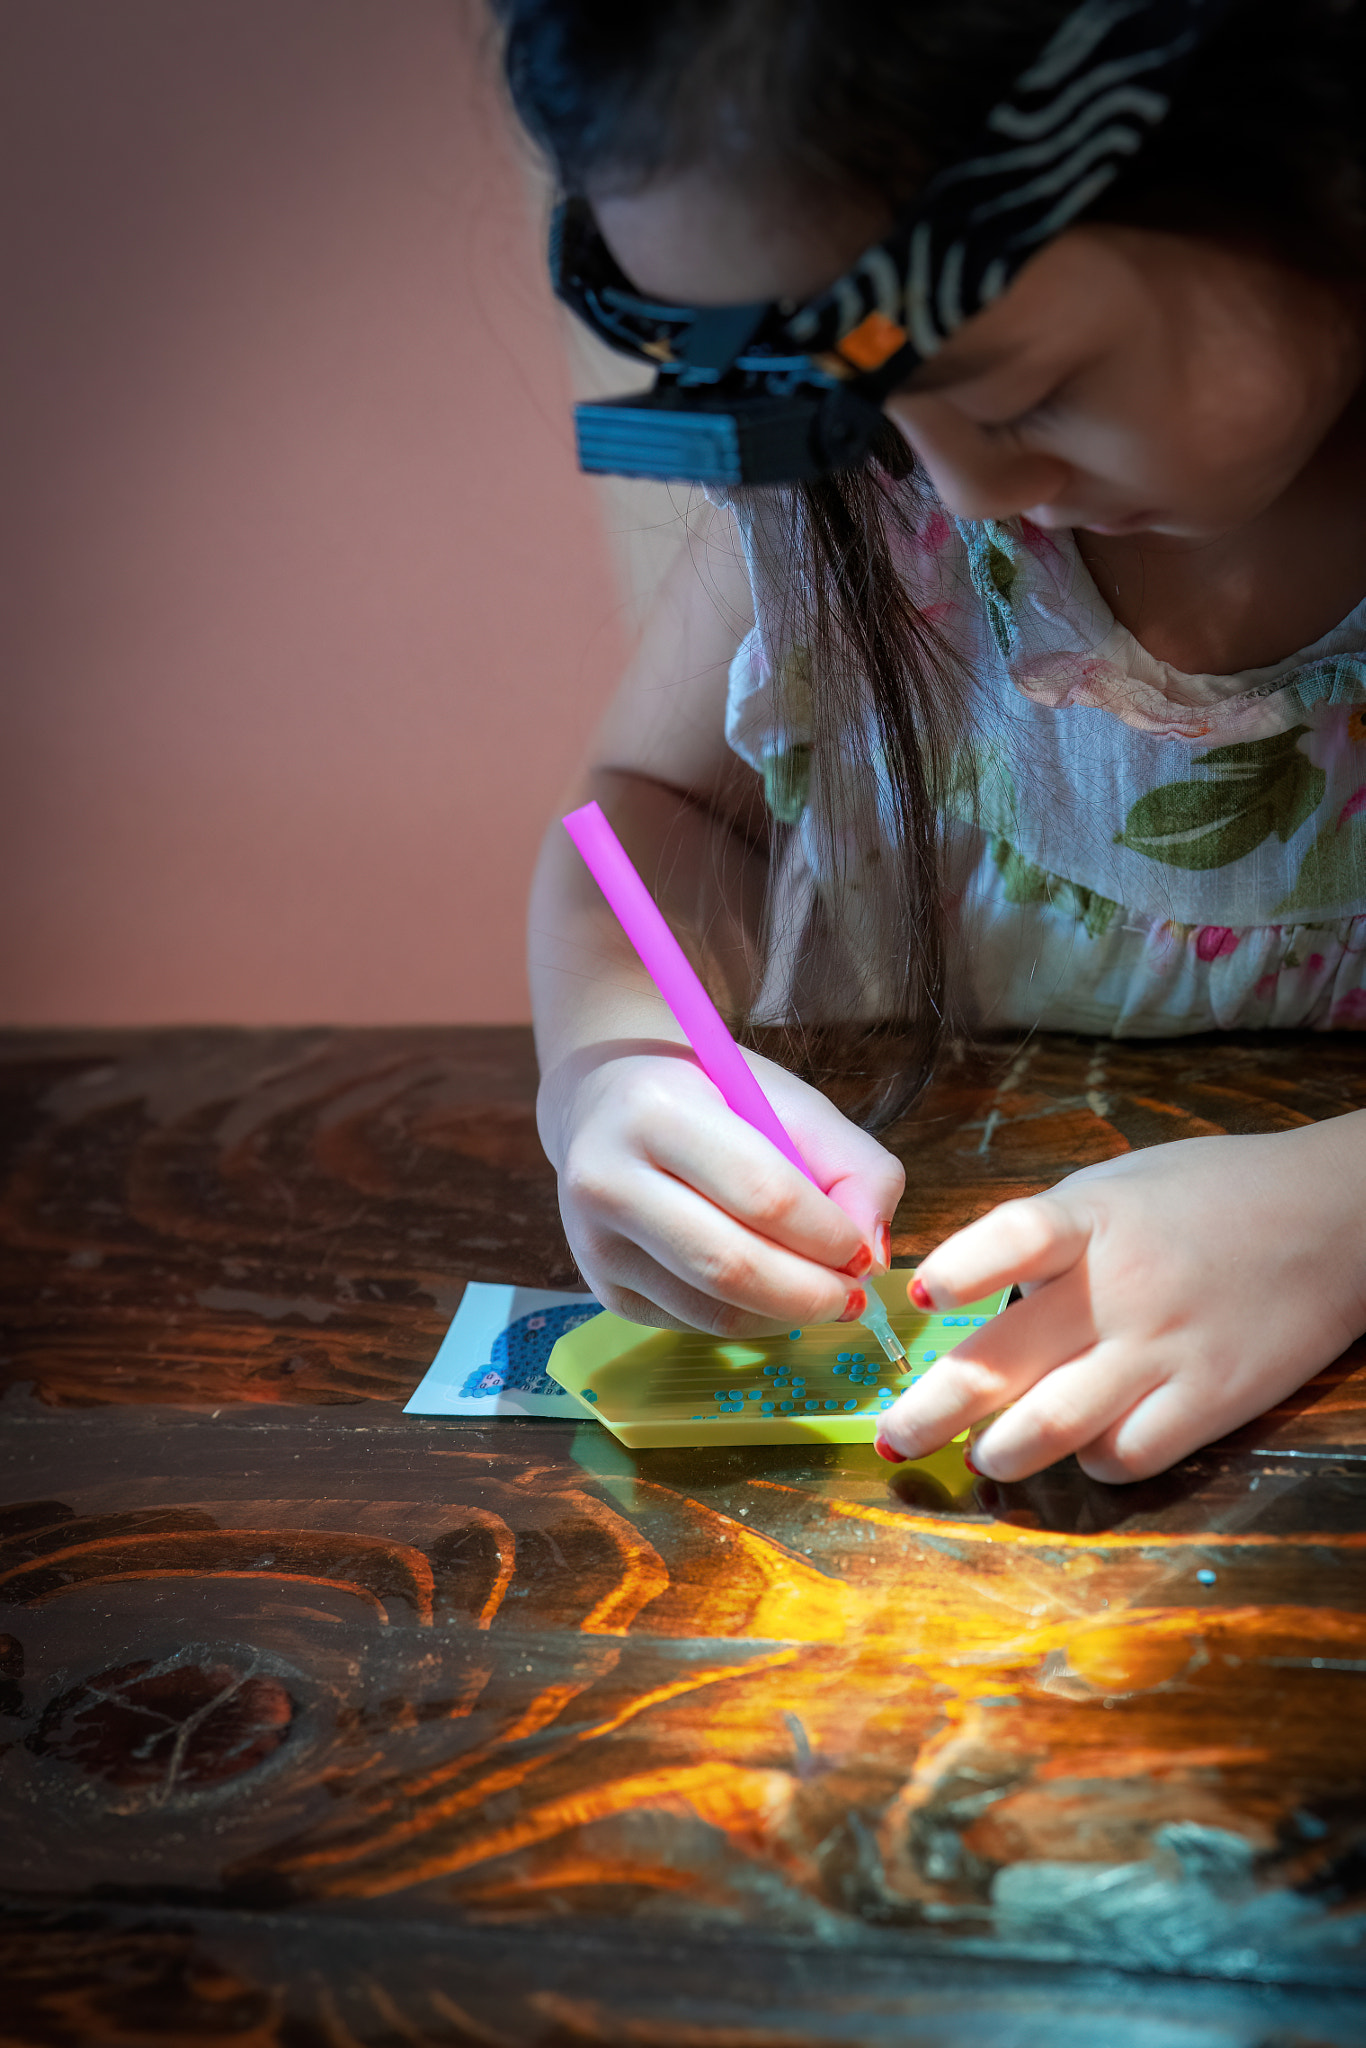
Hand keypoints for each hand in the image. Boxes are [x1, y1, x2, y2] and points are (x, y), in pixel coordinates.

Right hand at [542, 1041, 904, 1334]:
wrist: (604, 1104)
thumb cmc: (711, 1097)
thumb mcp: (790, 1102)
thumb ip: (854, 1166)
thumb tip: (873, 1256)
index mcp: (656, 1112)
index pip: (763, 1194)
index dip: (829, 1235)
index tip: (864, 1252)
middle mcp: (607, 1181)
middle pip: (732, 1267)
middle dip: (813, 1294)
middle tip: (856, 1295)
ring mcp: (596, 1244)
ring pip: (715, 1312)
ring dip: (787, 1315)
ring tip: (821, 1291)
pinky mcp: (606, 1290)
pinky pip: (697, 1325)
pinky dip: (752, 1319)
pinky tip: (768, 1289)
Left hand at [877, 1117, 1365, 1483]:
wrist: (1335, 1219)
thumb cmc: (1208, 1196)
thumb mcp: (1116, 1188)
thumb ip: (1046, 1236)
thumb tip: (961, 1295)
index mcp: (1094, 1220)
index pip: (1017, 1236)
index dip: (963, 1266)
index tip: (920, 1294)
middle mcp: (1121, 1288)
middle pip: (1005, 1362)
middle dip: (931, 1411)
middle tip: (892, 1439)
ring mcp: (1164, 1351)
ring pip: (1054, 1425)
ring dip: (998, 1452)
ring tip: (978, 1457)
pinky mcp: (1209, 1401)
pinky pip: (1126, 1454)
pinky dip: (1090, 1461)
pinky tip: (1081, 1447)